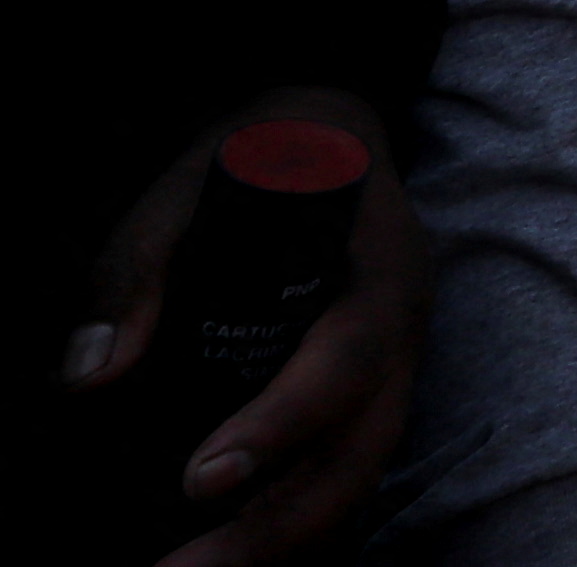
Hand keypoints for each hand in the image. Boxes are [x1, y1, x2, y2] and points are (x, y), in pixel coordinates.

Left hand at [68, 90, 424, 566]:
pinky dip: (289, 521)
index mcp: (377, 271)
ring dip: (279, 540)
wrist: (333, 134)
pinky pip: (342, 472)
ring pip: (359, 477)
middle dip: (275, 527)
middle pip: (364, 451)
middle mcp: (403, 333)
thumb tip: (90, 378)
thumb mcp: (190, 188)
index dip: (281, 427)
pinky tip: (225, 550)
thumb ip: (140, 271)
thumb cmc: (261, 160)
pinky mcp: (371, 395)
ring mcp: (397, 369)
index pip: (344, 363)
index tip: (200, 479)